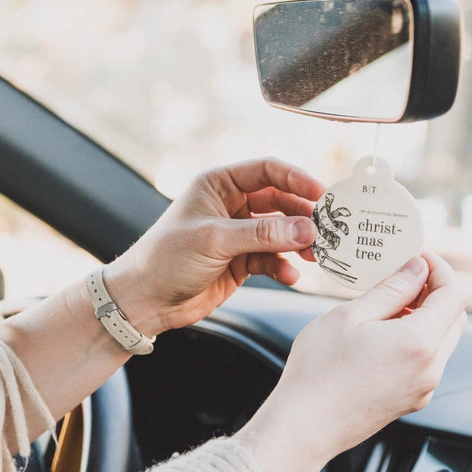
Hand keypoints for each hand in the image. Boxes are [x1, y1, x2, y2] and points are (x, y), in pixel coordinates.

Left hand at [104, 158, 324, 336]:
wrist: (145, 300)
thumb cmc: (164, 258)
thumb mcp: (214, 239)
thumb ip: (262, 235)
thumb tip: (305, 229)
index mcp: (218, 184)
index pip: (267, 171)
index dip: (296, 179)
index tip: (321, 194)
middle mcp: (229, 205)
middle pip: (279, 202)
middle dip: (302, 216)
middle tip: (326, 230)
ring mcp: (236, 234)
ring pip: (280, 232)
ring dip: (298, 243)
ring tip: (314, 254)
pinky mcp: (240, 261)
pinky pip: (272, 259)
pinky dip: (283, 266)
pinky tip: (290, 275)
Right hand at [236, 252, 466, 471]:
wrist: (304, 426)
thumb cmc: (319, 372)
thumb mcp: (350, 316)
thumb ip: (391, 289)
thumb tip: (416, 270)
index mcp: (419, 343)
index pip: (453, 295)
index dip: (439, 270)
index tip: (418, 257)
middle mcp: (430, 368)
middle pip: (454, 318)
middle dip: (434, 292)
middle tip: (402, 276)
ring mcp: (422, 388)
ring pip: (441, 341)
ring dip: (424, 316)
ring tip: (386, 305)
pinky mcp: (410, 400)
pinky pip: (425, 361)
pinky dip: (414, 340)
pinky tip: (381, 334)